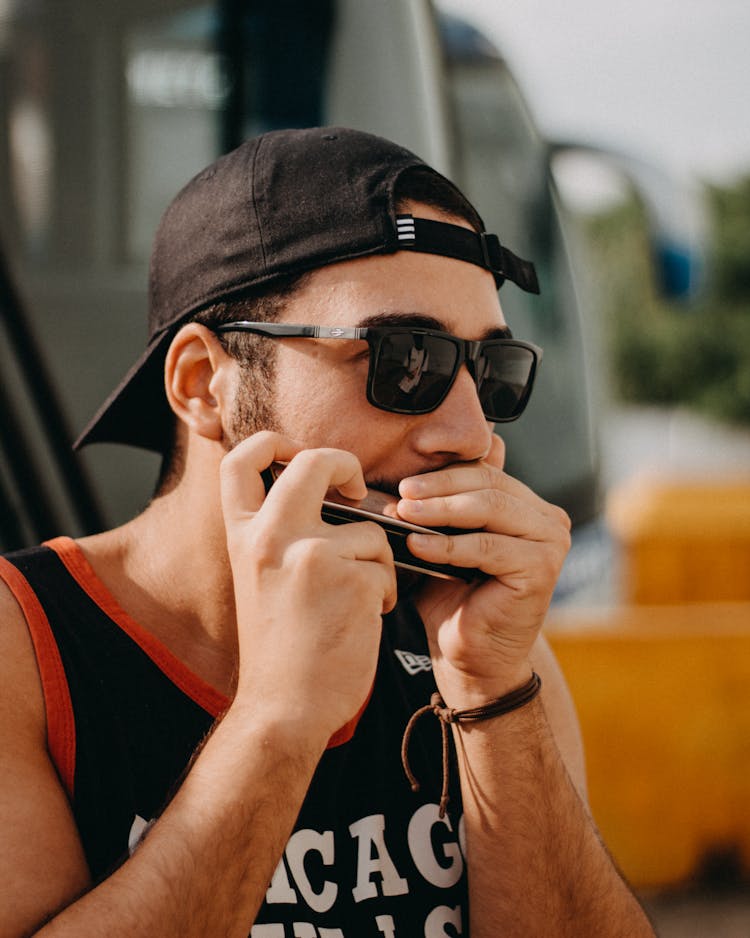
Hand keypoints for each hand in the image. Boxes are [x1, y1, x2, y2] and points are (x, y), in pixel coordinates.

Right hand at [220, 432, 397, 745]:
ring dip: (375, 560)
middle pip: (314, 461)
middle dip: (345, 465)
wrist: (283, 708)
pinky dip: (384, 591)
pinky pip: (386, 566)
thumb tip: (329, 496)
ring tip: (357, 598)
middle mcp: (271, 536)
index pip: (241, 460)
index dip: (271, 442)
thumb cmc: (278, 648)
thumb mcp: (259, 578)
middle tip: (356, 490)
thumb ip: (278, 535)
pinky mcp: (352, 578)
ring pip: (369, 529)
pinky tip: (364, 618)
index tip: (297, 453)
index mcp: (244, 536)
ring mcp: (312, 555)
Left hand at [396, 435, 570, 704]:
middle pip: (488, 485)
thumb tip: (413, 474)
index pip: (484, 473)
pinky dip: (449, 545)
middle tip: (402, 494)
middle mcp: (547, 519)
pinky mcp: (542, 568)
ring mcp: (550, 542)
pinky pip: (488, 547)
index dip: (442, 475)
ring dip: (441, 510)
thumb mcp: (445, 543)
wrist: (473, 658)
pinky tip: (417, 546)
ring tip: (404, 514)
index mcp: (527, 506)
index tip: (403, 483)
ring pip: (489, 509)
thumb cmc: (455, 599)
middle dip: (439, 487)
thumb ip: (443, 507)